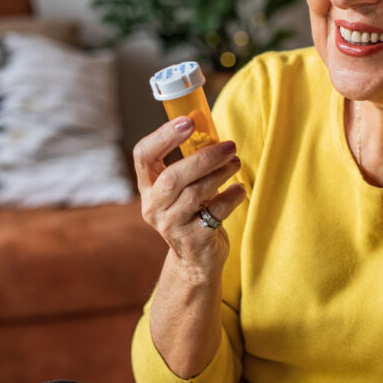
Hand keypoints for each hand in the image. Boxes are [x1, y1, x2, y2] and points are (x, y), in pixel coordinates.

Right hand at [133, 116, 245, 273]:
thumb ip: (190, 164)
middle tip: (228, 145)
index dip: (163, 136)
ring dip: (220, 174)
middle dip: (203, 157)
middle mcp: (154, 207)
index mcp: (148, 188)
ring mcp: (171, 226)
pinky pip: (215, 212)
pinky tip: (239, 189)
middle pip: (172, 177)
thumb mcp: (183, 189)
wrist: (196, 260)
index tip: (188, 122)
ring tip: (236, 162)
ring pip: (195, 193)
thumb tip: (212, 132)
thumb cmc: (193, 213)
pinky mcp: (193, 240)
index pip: (143, 156)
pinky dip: (231, 197)